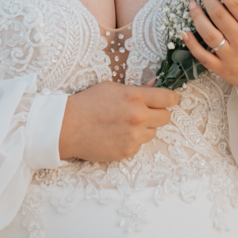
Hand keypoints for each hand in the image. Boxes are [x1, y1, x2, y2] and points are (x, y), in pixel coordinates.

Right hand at [59, 81, 178, 161]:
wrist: (68, 127)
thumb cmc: (88, 103)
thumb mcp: (112, 88)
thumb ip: (137, 88)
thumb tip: (155, 85)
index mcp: (135, 97)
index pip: (169, 98)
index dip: (170, 98)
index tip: (167, 100)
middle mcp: (138, 117)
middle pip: (166, 117)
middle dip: (158, 113)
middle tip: (145, 112)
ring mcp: (134, 136)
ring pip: (153, 132)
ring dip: (145, 128)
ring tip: (125, 124)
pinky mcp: (128, 152)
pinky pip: (140, 145)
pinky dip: (132, 141)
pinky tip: (117, 135)